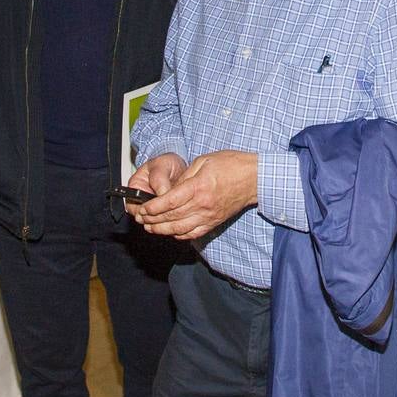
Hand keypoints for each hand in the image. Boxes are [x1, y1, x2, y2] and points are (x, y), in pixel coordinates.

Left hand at [128, 150, 256, 239]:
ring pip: (180, 229)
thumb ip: (184, 177)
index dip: (153, 207)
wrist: (255, 178)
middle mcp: (203, 205)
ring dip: (162, 230)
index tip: (143, 207)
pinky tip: (171, 232)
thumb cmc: (232, 165)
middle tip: (142, 218)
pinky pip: (193, 233)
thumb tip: (169, 189)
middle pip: (171, 217)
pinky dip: (179, 234)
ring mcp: (209, 216)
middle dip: (153, 219)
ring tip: (151, 227)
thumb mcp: (203, 161)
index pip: (169, 202)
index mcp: (198, 187)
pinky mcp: (214, 222)